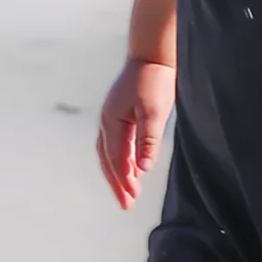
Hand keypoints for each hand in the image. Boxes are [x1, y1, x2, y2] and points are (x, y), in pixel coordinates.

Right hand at [97, 57, 175, 208]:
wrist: (152, 56)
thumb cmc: (154, 81)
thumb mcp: (154, 111)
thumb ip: (148, 140)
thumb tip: (142, 168)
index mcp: (111, 121)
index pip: (115, 158)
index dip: (122, 180)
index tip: (131, 199)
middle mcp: (106, 121)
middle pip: (107, 159)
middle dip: (116, 182)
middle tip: (126, 205)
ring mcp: (111, 118)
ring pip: (109, 153)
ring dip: (117, 174)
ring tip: (128, 193)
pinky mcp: (119, 116)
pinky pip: (116, 144)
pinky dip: (120, 160)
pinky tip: (132, 170)